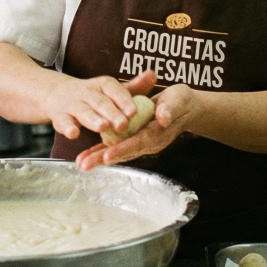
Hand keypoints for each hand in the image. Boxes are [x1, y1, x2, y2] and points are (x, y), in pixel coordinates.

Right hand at [44, 70, 155, 140]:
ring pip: (84, 112)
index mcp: (104, 85)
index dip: (124, 101)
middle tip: (123, 124)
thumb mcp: (112, 91)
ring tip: (103, 127)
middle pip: (101, 102)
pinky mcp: (61, 117)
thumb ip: (134, 88)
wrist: (57, 95)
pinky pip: (64, 122)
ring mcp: (73, 104)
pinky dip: (68, 128)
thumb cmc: (94, 96)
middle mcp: (88, 92)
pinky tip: (74, 134)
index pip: (115, 90)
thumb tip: (153, 74)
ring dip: (93, 120)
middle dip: (112, 113)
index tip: (134, 112)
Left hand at [75, 83, 199, 170]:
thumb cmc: (181, 102)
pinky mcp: (134, 138)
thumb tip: (163, 117)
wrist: (185, 107)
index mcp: (158, 133)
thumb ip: (169, 109)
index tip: (107, 155)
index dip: (122, 149)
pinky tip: (87, 156)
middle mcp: (148, 142)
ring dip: (99, 158)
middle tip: (85, 165)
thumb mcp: (178, 101)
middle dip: (104, 159)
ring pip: (118, 152)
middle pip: (124, 152)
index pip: (138, 143)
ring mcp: (141, 142)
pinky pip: (116, 146)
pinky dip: (101, 151)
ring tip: (81, 164)